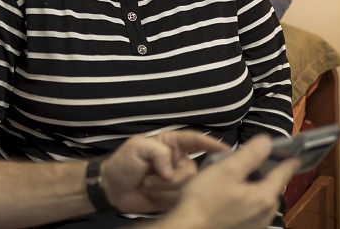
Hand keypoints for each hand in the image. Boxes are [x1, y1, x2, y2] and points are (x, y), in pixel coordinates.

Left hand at [100, 131, 228, 212]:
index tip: (227, 150)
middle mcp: (178, 161)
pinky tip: (150, 194)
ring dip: (163, 189)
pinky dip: (164, 199)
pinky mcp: (175, 197)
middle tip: (150, 178)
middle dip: (171, 178)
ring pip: (188, 188)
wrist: (112, 188)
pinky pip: (181, 200)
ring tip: (147, 185)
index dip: (212, 144)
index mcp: (171, 144)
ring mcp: (177, 180)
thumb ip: (157, 152)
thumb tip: (171, 172)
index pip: (195, 140)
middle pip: (193, 171)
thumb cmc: (122, 163)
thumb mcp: (136, 147)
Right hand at [164, 134, 299, 228]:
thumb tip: (267, 142)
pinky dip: (249, 202)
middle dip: (268, 177)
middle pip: (272, 190)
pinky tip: (233, 199)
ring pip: (262, 202)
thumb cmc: (204, 199)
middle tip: (256, 165)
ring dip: (257, 190)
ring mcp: (255, 225)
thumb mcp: (226, 170)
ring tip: (241, 181)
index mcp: (263, 197)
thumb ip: (250, 155)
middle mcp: (264, 214)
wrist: (189, 227)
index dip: (288, 164)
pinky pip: (253, 213)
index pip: (281, 176)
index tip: (295, 159)